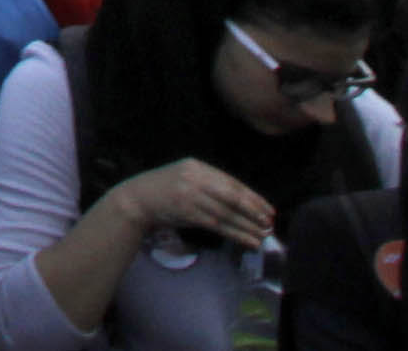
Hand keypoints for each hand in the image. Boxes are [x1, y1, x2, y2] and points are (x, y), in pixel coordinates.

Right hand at [116, 156, 279, 254]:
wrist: (137, 198)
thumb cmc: (165, 190)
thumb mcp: (186, 178)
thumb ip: (209, 185)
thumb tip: (242, 203)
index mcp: (197, 166)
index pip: (231, 182)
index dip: (253, 197)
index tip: (269, 210)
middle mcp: (194, 177)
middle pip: (231, 196)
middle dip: (253, 211)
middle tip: (269, 223)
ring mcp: (189, 194)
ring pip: (226, 213)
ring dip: (247, 226)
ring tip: (262, 236)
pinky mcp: (186, 212)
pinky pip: (217, 225)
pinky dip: (235, 234)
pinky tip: (247, 240)